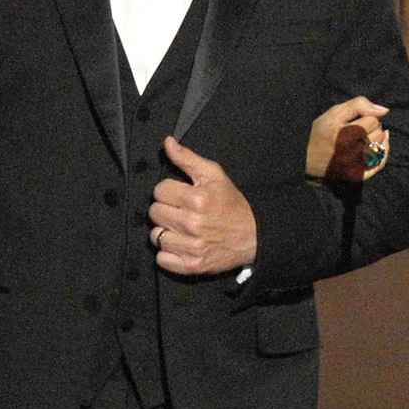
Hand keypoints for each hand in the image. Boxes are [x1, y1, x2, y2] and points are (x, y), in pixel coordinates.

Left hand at [150, 137, 257, 275]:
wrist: (254, 235)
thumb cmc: (231, 204)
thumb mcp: (214, 175)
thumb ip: (188, 159)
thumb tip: (167, 143)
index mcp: (196, 199)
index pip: (159, 191)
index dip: (169, 191)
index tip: (181, 196)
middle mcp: (192, 224)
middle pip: (154, 213)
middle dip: (166, 210)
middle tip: (181, 212)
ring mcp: (192, 247)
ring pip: (155, 236)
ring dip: (165, 232)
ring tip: (181, 229)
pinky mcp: (192, 265)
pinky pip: (161, 259)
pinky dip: (168, 254)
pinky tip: (181, 245)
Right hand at [306, 97, 389, 181]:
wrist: (305, 159)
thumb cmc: (319, 133)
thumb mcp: (334, 113)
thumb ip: (358, 105)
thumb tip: (385, 110)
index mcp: (347, 134)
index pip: (374, 120)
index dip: (367, 117)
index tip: (357, 120)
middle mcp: (353, 152)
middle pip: (379, 134)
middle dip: (373, 129)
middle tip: (360, 130)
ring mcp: (356, 166)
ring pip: (382, 148)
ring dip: (377, 141)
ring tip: (366, 138)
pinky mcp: (358, 176)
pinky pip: (379, 165)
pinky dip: (381, 155)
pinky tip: (376, 148)